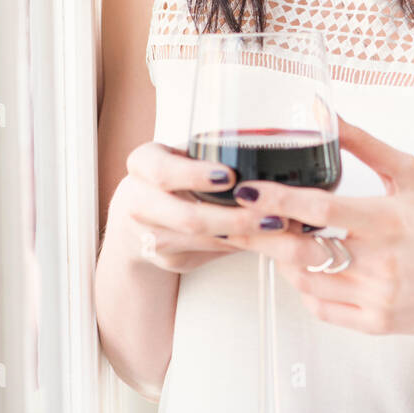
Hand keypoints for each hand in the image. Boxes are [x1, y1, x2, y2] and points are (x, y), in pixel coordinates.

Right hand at [115, 141, 301, 273]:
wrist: (139, 213)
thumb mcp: (181, 155)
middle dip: (234, 218)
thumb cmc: (173, 174)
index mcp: (142, 164)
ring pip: (199, 240)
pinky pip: (206, 253)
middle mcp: (137, 202)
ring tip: (276, 226)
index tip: (230, 176)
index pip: (163, 171)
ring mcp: (148, 235)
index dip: (195, 175)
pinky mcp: (166, 258)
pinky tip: (262, 237)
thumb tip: (266, 154)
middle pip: (186, 217)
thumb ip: (210, 154)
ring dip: (242, 235)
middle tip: (271, 213)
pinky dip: (236, 245)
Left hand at [221, 116, 413, 334]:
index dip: (280, 201)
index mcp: (387, 221)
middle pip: (303, 251)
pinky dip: (303, 287)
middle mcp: (381, 262)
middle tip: (243, 218)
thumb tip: (324, 113)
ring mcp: (376, 297)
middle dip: (265, 235)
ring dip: (281, 259)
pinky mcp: (375, 324)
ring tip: (276, 238)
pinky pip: (320, 308)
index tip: (248, 191)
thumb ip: (364, 144)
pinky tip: (302, 267)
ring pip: (305, 281)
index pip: (323, 210)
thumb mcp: (406, 174)